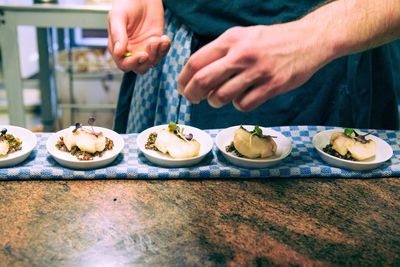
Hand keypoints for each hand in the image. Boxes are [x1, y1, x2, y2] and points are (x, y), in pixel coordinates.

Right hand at [108, 0, 170, 73]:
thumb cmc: (126, 3)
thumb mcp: (118, 16)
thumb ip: (118, 34)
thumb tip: (118, 52)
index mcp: (118, 47)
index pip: (123, 64)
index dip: (132, 63)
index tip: (142, 55)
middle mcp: (131, 51)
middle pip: (139, 68)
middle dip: (147, 62)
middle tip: (152, 46)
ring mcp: (145, 48)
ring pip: (152, 63)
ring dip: (158, 54)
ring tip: (160, 39)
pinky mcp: (156, 43)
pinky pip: (162, 53)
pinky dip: (165, 48)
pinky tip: (165, 38)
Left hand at [178, 22, 330, 110]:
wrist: (309, 40)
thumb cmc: (272, 40)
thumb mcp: (243, 36)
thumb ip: (221, 52)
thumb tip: (197, 75)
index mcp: (231, 39)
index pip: (195, 62)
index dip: (183, 79)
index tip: (182, 88)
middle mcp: (241, 54)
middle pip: (203, 81)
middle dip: (192, 95)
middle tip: (193, 100)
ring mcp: (257, 71)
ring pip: (222, 96)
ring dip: (215, 102)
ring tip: (219, 99)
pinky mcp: (272, 86)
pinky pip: (244, 104)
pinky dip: (239, 105)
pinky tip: (243, 98)